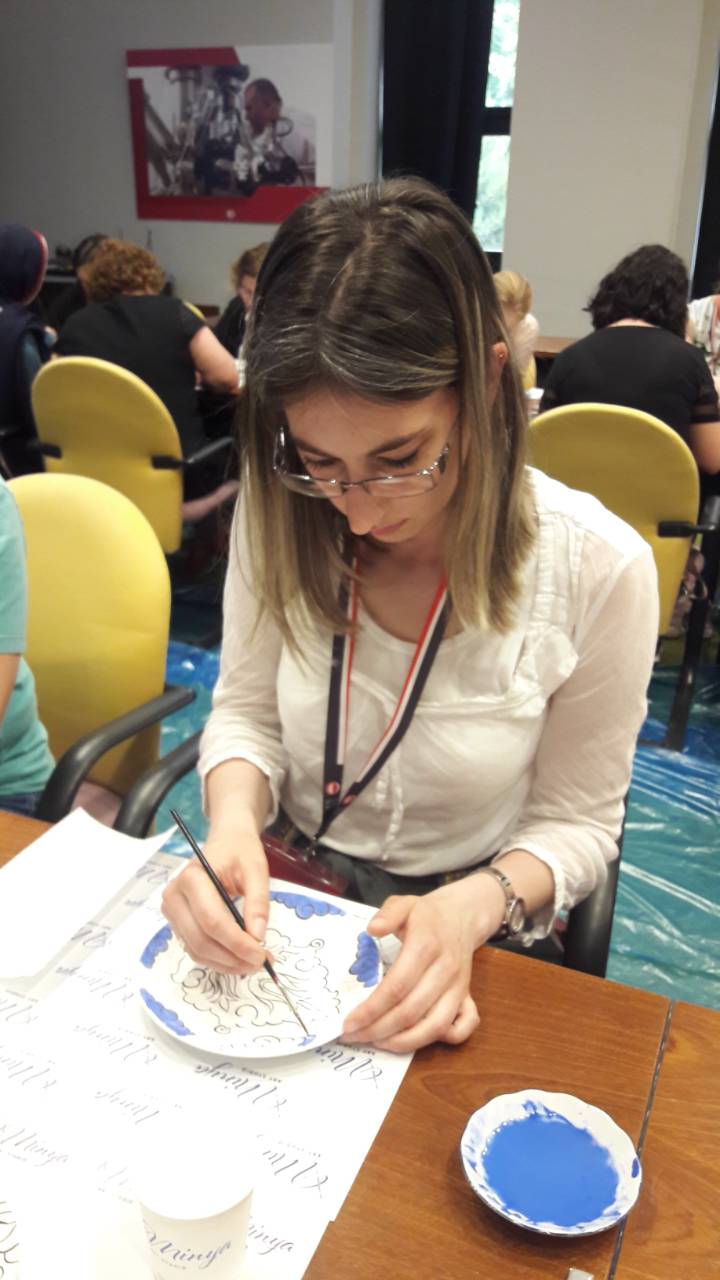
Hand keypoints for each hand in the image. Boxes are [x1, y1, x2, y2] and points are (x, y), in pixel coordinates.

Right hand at [161, 828, 268, 974]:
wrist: (226, 841)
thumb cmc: (240, 852)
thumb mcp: (256, 870)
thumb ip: (258, 902)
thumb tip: (257, 937)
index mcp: (192, 878)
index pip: (212, 920)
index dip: (237, 943)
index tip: (262, 954)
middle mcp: (174, 896)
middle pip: (201, 940)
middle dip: (233, 957)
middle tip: (262, 962)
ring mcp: (172, 911)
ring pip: (197, 950)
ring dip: (226, 963)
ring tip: (253, 963)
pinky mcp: (178, 923)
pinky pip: (196, 948)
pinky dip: (218, 959)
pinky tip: (239, 959)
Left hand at [341, 877, 505, 1053]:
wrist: (462, 916)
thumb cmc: (426, 915)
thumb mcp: (404, 904)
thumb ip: (388, 913)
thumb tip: (372, 929)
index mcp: (426, 945)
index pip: (396, 986)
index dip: (371, 1009)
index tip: (349, 1022)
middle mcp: (445, 970)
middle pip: (411, 1011)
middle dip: (378, 1030)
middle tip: (354, 1036)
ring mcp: (459, 986)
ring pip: (434, 1026)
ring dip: (403, 1042)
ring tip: (376, 1042)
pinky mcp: (467, 996)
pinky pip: (462, 1027)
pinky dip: (442, 1040)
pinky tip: (414, 1039)